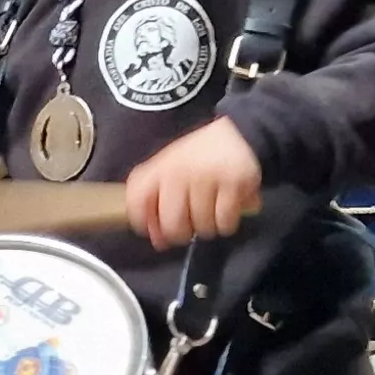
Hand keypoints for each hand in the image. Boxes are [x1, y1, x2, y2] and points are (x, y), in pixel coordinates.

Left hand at [125, 118, 262, 249]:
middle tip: (190, 221)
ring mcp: (208, 178)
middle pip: (173, 226)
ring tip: (212, 209)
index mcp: (160, 168)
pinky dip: (226, 223)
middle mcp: (180, 172)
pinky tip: (227, 207)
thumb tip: (159, 241)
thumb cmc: (198, 157)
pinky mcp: (235, 184)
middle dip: (182, 232)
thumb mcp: (169, 169)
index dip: (144, 222)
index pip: (137, 202)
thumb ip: (156, 203)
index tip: (155, 226)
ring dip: (208, 226)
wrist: (237, 132)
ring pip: (202, 228)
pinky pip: (225, 224)